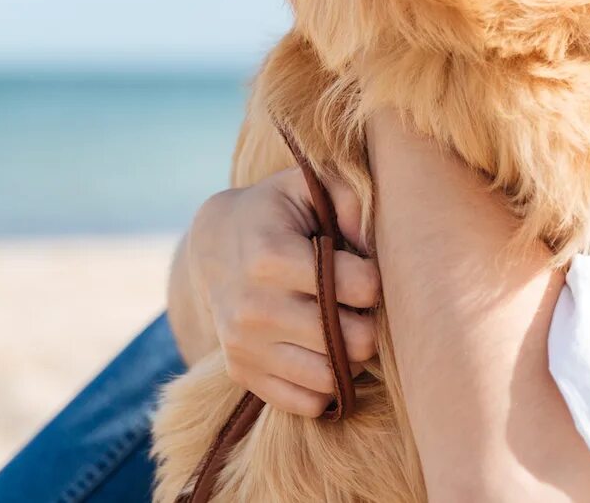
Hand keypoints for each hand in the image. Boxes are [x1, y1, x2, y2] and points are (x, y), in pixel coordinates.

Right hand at [185, 165, 381, 415]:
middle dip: (369, 322)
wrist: (214, 245)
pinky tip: (324, 353)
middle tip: (360, 306)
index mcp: (271, 257)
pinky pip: (305, 402)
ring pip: (331, 378)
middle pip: (352, 339)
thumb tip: (370, 244)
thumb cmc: (276, 213)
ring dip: (350, 357)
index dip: (375, 280)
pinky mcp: (242, 372)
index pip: (360, 287)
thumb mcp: (306, 186)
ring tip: (344, 328)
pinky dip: (325, 385)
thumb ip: (348, 198)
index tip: (365, 271)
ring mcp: (244, 346)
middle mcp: (254, 308)